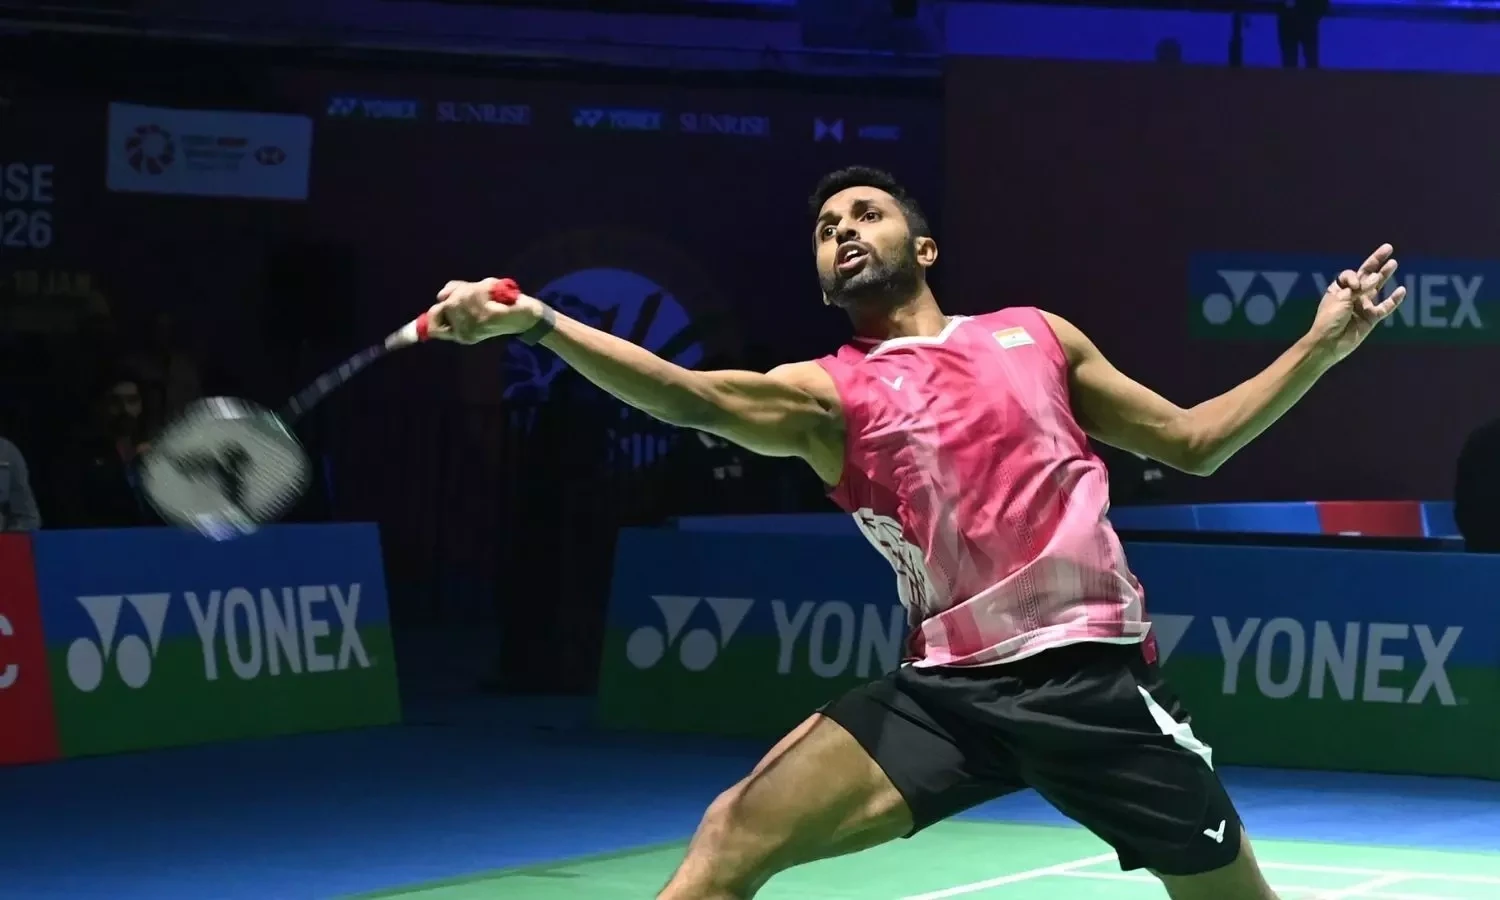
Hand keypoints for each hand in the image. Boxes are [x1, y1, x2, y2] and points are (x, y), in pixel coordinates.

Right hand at [425, 278, 542, 344]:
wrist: (528, 315)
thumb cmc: (500, 306)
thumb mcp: (473, 299)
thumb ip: (454, 295)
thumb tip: (441, 295)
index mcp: (461, 334)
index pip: (433, 327)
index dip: (431, 315)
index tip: (441, 303)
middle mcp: (465, 333)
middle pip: (446, 303)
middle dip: (458, 292)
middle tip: (474, 290)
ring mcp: (476, 324)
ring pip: (459, 295)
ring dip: (472, 287)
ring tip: (487, 292)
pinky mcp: (489, 315)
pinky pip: (474, 291)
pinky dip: (483, 286)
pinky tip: (492, 290)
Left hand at [1305, 243, 1407, 361]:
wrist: (1328, 343)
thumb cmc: (1329, 320)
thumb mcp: (1341, 299)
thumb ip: (1359, 288)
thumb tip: (1377, 276)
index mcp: (1339, 289)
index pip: (1351, 274)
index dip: (1355, 277)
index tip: (1355, 286)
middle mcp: (1352, 296)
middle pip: (1366, 275)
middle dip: (1376, 261)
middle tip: (1388, 248)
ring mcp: (1362, 306)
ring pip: (1377, 288)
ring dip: (1385, 276)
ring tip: (1393, 263)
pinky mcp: (1371, 319)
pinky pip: (1385, 307)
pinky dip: (1394, 300)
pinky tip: (1401, 290)